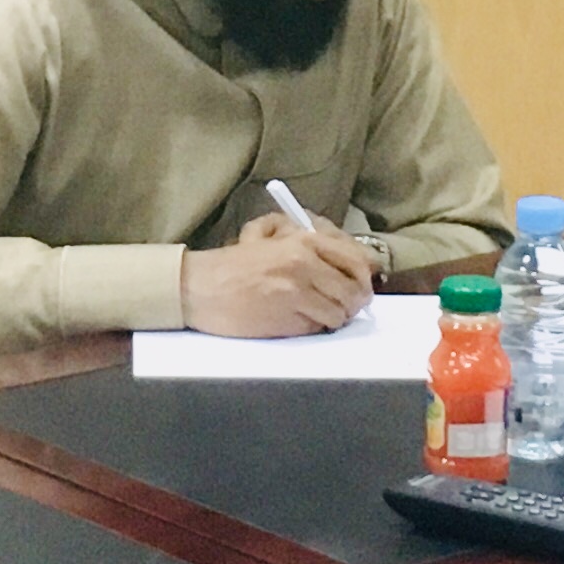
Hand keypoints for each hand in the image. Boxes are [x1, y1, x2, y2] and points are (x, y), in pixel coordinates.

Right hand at [180, 212, 372, 335]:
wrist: (199, 287)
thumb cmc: (234, 263)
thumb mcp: (271, 235)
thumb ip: (308, 240)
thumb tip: (346, 258)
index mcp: (303, 243)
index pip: (356, 260)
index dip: (364, 277)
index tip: (361, 285)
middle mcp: (304, 266)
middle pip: (353, 291)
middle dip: (353, 302)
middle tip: (345, 306)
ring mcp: (296, 294)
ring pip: (339, 314)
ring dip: (334, 317)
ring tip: (319, 314)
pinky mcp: (286, 321)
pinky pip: (317, 328)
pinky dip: (313, 327)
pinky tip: (298, 320)